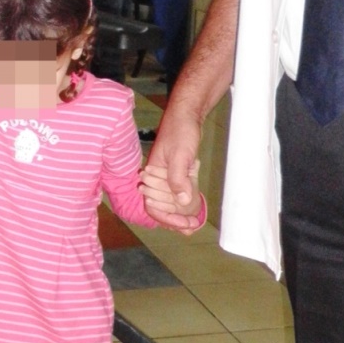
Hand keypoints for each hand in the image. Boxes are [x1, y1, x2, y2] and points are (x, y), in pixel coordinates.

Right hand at [146, 105, 202, 230]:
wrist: (186, 113)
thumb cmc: (180, 130)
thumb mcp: (180, 155)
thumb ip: (178, 178)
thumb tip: (182, 202)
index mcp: (151, 175)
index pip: (153, 205)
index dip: (168, 219)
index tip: (185, 225)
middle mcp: (155, 178)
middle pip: (159, 206)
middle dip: (173, 221)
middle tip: (191, 229)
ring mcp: (164, 175)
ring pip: (167, 201)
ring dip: (178, 214)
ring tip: (192, 224)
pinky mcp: (173, 171)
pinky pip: (174, 192)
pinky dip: (182, 203)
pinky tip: (191, 208)